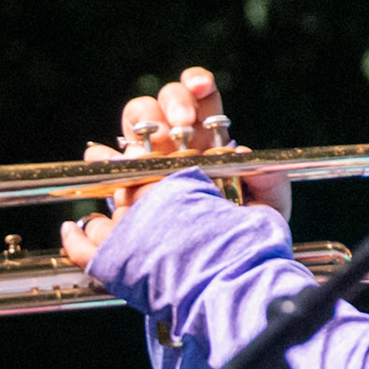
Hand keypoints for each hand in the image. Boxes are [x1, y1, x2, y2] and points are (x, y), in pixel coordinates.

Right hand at [61, 66, 291, 270]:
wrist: (214, 282)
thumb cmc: (241, 243)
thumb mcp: (269, 212)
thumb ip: (270, 181)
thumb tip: (240, 152)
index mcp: (205, 147)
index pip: (199, 102)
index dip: (197, 86)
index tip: (201, 87)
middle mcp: (171, 153)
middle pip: (159, 107)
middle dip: (171, 104)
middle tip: (181, 125)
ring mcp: (141, 175)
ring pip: (129, 131)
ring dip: (138, 124)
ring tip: (150, 142)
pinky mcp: (120, 203)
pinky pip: (100, 175)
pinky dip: (98, 164)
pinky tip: (102, 159)